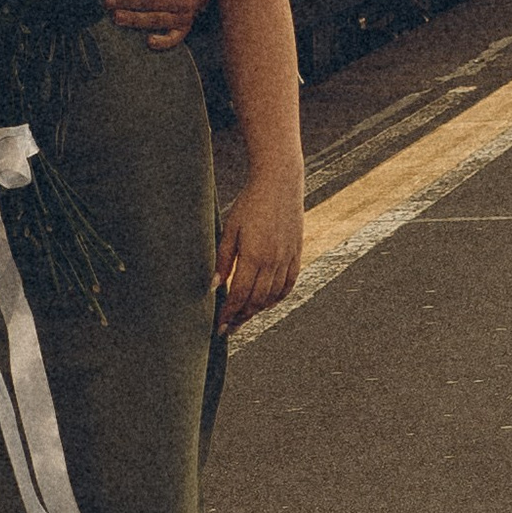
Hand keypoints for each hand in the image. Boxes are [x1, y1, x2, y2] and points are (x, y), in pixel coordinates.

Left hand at [106, 0, 210, 49]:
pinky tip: (148, 42)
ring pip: (157, 19)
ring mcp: (185, 15)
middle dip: (127, 1)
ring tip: (116, 18)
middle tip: (108, 1)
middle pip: (151, 1)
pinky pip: (175, 38)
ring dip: (136, 19)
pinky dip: (164, 42)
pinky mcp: (186, 28)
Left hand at [216, 169, 304, 331]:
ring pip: (273, 296)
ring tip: (243, 317)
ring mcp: (288, 259)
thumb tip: (214, 286)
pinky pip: (288, 285)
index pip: (239, 295)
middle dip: (241, 318)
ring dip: (258, 310)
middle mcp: (273, 261)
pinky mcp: (297, 254)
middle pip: (257, 301)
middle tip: (229, 328)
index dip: (228, 314)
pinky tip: (266, 302)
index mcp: (254, 256)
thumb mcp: (230, 229)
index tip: (219, 326)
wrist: (280, 183)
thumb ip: (223, 260)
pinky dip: (277, 298)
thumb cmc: (250, 204)